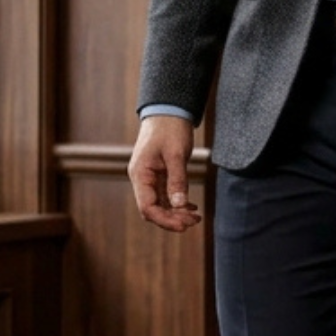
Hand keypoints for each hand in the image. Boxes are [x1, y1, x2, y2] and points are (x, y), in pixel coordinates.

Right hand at [127, 115, 200, 231]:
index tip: (184, 225)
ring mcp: (150, 178)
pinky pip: (166, 195)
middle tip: (194, 221)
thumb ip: (177, 179)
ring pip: (160, 204)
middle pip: (153, 209)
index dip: (164, 220)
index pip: (147, 207)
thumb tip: (179, 205)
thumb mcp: (175, 153)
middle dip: (172, 218)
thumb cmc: (170, 128)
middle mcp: (142, 179)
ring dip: (176, 212)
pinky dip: (178, 202)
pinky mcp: (159, 174)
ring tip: (195, 217)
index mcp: (140, 174)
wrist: (169, 110)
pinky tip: (191, 207)